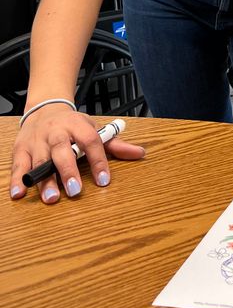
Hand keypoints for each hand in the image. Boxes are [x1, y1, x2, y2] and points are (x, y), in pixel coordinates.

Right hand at [10, 107, 145, 203]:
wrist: (45, 109)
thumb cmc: (73, 125)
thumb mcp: (94, 129)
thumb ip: (115, 144)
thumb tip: (140, 154)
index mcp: (77, 125)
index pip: (90, 140)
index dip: (98, 160)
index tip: (105, 180)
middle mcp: (56, 132)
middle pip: (62, 149)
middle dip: (68, 170)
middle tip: (75, 190)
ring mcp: (37, 141)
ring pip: (40, 159)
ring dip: (44, 179)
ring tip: (51, 198)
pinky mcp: (21, 150)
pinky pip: (18, 165)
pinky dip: (17, 180)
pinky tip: (19, 193)